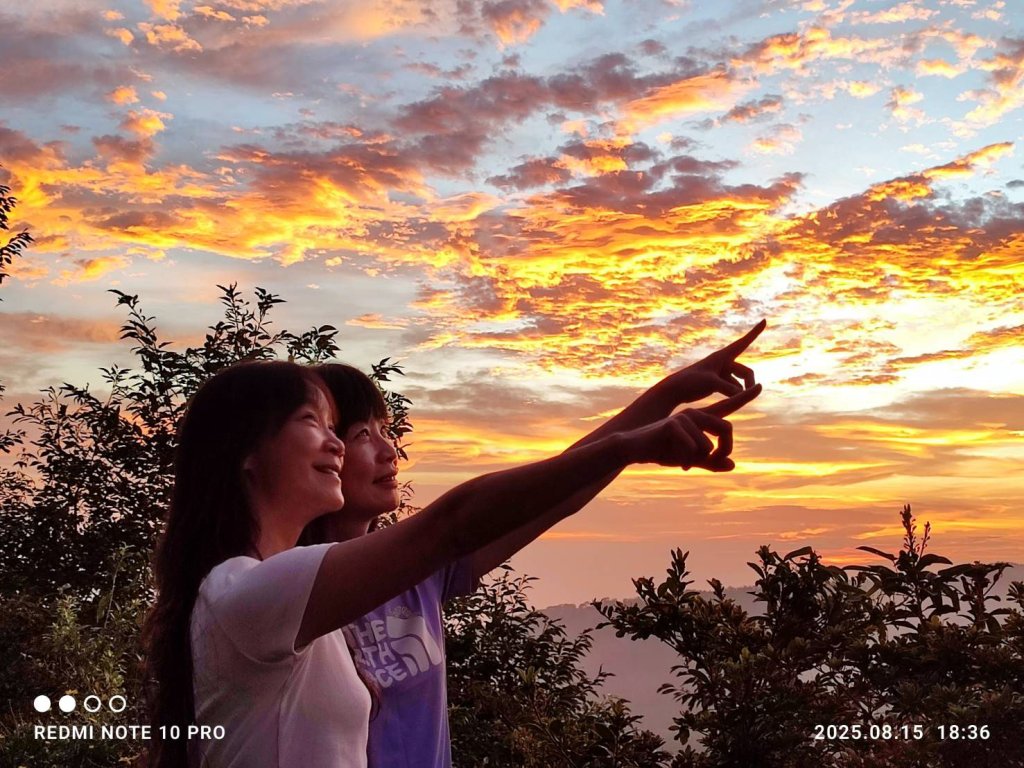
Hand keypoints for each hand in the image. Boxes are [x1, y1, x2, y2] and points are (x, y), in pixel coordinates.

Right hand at [620, 383, 761, 471]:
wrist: (635, 449)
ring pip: (708, 446)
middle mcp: (694, 414)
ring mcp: (684, 417)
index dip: (744, 397)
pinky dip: (686, 461)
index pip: (727, 406)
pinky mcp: (673, 425)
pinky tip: (679, 465)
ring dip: (698, 460)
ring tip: (686, 464)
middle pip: (727, 429)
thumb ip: (710, 462)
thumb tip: (733, 466)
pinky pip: (692, 449)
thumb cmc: (662, 451)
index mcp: (700, 419)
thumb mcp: (690, 459)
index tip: (759, 386)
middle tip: (714, 464)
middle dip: (724, 452)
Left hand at [656, 319, 765, 404]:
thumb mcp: (712, 384)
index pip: (743, 342)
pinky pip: (732, 388)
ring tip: (735, 401)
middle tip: (750, 396)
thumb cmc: (690, 382)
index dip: (755, 332)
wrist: (674, 390)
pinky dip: (733, 395)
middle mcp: (723, 363)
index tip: (765, 320)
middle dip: (749, 383)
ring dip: (740, 392)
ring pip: (739, 383)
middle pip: (746, 372)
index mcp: (722, 356)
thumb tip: (744, 395)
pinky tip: (730, 403)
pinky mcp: (717, 383)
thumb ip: (730, 389)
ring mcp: (720, 373)